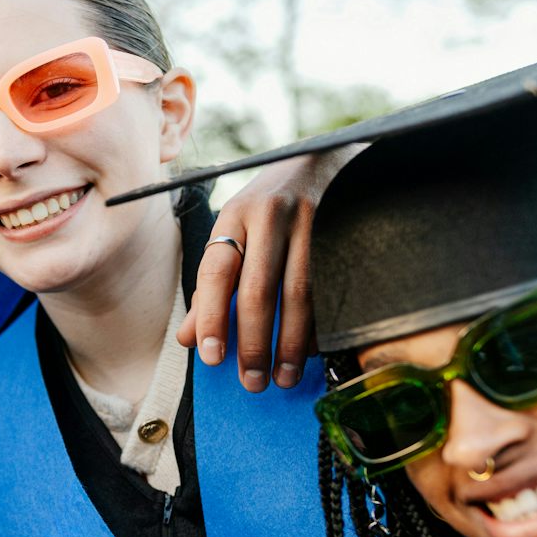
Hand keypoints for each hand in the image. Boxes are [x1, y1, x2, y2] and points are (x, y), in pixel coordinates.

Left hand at [181, 145, 363, 390]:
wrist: (331, 155)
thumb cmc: (273, 204)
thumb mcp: (236, 231)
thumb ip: (212, 284)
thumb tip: (190, 338)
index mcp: (237, 213)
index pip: (218, 270)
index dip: (212, 315)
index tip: (211, 355)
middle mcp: (273, 213)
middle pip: (260, 288)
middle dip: (255, 342)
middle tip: (252, 381)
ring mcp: (314, 220)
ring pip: (301, 293)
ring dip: (292, 343)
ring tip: (284, 377)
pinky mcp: (346, 229)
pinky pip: (333, 287)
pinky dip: (323, 324)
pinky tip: (315, 351)